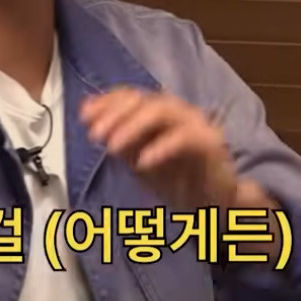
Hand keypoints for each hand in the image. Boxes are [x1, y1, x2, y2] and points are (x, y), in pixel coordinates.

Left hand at [81, 87, 243, 209]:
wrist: (216, 205)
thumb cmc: (178, 180)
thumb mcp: (138, 159)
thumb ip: (116, 136)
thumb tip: (86, 112)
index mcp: (161, 113)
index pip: (132, 95)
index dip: (107, 101)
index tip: (84, 116)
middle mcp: (179, 112)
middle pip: (145, 99)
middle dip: (116, 113)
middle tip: (94, 134)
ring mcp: (197, 124)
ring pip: (164, 111)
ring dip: (134, 126)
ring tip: (112, 147)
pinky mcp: (211, 144)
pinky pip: (186, 138)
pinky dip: (162, 147)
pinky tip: (142, 163)